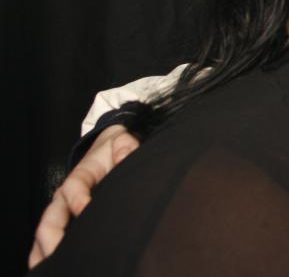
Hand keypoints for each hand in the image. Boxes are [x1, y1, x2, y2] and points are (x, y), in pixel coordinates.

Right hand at [28, 125, 138, 267]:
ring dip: (46, 250)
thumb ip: (125, 146)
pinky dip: (45, 253)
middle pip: (51, 218)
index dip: (77, 198)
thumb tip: (125, 156)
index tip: (85, 209)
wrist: (108, 149)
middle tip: (63, 253)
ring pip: (46, 232)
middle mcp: (65, 194)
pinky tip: (51, 266)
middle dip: (54, 236)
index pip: (73, 187)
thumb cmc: (115, 150)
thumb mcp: (124, 142)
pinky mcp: (63, 220)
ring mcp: (61, 209)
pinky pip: (47, 239)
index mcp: (81, 174)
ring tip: (53, 266)